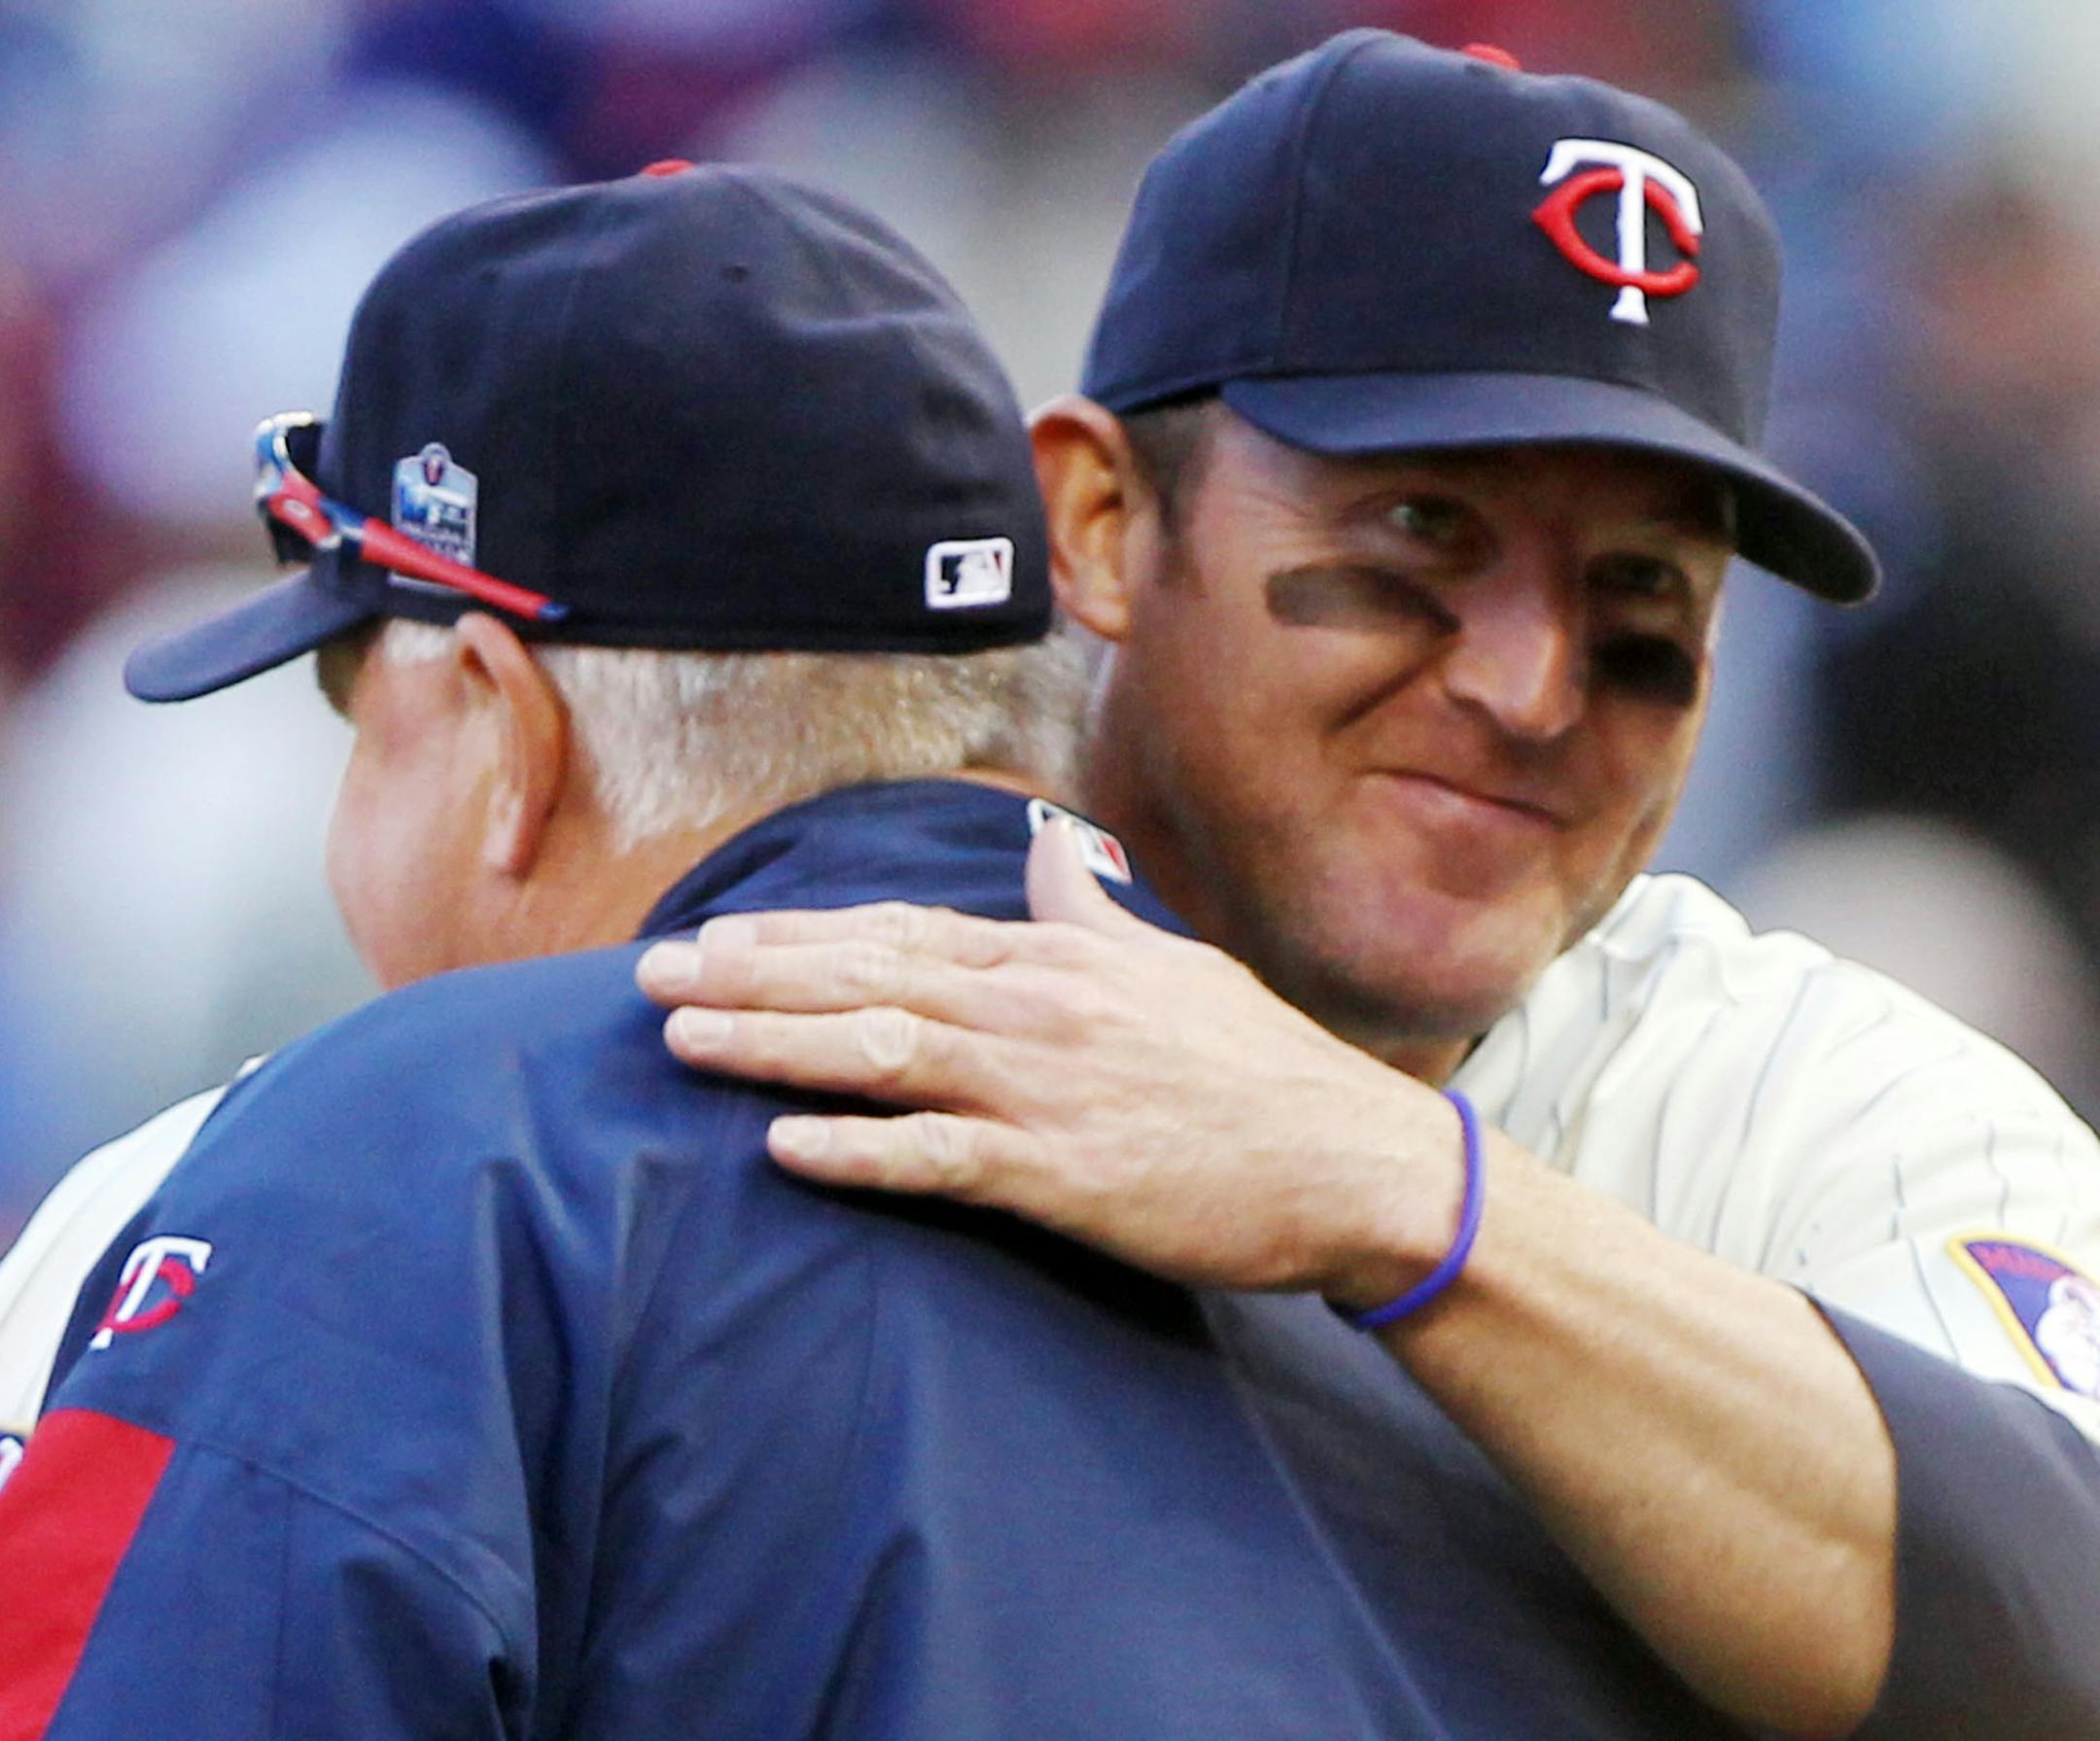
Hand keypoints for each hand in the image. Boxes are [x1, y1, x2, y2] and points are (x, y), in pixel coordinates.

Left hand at [635, 822, 1467, 1305]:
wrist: (1352, 1160)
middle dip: (752, 975)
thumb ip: (1092, 914)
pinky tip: (782, 1146)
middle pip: (869, 979)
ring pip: (883, 1053)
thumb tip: (1050, 851)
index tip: (719, 932)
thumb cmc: (1264, 1068)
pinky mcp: (1063, 1173)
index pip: (902, 932)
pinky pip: (938, 1159)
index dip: (800, 933)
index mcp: (1059, 958)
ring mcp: (1046, 1089)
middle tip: (651, 976)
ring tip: (681, 1040)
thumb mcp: (1177, 967)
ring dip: (772, 1044)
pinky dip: (857, 1150)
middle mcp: (1038, 1007)